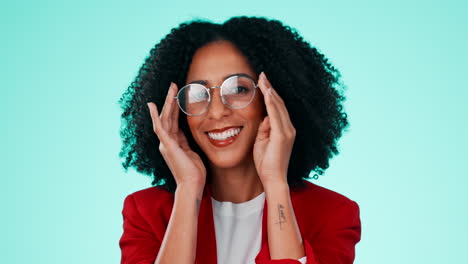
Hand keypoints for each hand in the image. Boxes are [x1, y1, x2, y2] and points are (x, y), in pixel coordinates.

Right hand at [147, 82, 206, 189]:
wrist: (192, 185)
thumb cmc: (194, 172)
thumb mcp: (191, 152)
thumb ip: (185, 142)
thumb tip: (184, 131)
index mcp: (173, 144)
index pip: (173, 122)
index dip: (175, 108)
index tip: (177, 96)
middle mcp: (166, 142)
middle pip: (167, 117)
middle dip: (170, 101)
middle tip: (173, 86)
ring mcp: (165, 143)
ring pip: (165, 118)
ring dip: (168, 102)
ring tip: (171, 88)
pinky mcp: (167, 145)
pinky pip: (160, 127)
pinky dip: (155, 116)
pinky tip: (151, 105)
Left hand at [253, 72, 295, 186]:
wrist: (273, 179)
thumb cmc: (266, 163)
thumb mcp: (262, 142)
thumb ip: (265, 129)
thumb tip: (265, 118)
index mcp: (284, 129)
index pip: (277, 107)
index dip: (270, 94)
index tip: (263, 83)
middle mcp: (289, 128)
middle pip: (279, 103)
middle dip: (270, 88)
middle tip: (262, 75)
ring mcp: (287, 131)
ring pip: (278, 106)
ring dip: (270, 91)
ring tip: (263, 79)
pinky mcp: (282, 135)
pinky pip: (276, 115)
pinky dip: (271, 102)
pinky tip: (267, 92)